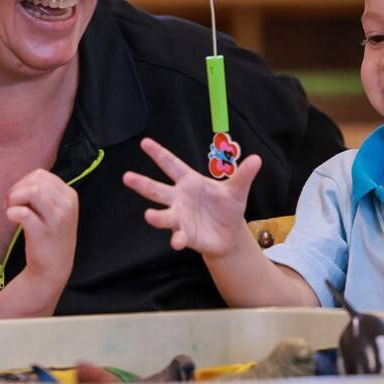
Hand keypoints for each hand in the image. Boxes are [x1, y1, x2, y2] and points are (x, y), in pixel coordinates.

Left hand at [6, 170, 77, 287]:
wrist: (54, 267)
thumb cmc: (50, 235)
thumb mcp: (56, 210)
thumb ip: (44, 193)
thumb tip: (21, 183)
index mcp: (70, 195)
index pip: (41, 175)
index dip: (23, 182)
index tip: (16, 198)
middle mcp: (67, 204)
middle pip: (36, 181)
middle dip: (16, 189)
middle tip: (9, 205)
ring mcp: (58, 219)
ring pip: (32, 191)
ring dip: (14, 199)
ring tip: (10, 211)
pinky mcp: (44, 233)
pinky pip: (24, 213)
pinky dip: (13, 212)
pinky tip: (11, 219)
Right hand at [122, 137, 259, 256]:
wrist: (229, 234)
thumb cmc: (227, 207)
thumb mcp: (237, 190)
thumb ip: (244, 175)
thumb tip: (257, 159)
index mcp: (189, 181)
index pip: (172, 165)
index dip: (159, 154)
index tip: (145, 142)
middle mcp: (179, 198)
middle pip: (157, 189)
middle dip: (142, 183)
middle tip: (127, 177)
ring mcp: (179, 217)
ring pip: (163, 214)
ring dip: (156, 216)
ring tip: (149, 215)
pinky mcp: (184, 235)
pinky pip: (178, 236)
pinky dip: (177, 239)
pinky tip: (178, 241)